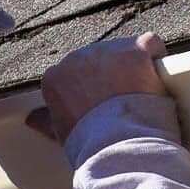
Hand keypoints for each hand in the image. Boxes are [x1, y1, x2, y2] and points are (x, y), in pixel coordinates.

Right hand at [25, 32, 169, 143]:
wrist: (117, 145)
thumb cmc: (88, 143)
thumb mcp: (60, 133)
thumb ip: (45, 121)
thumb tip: (32, 119)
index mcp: (56, 76)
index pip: (75, 73)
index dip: (91, 87)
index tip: (101, 103)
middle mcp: (77, 57)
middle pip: (99, 59)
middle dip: (112, 74)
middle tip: (124, 100)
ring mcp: (106, 51)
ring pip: (123, 49)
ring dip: (133, 66)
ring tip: (141, 92)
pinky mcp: (134, 50)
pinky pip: (149, 43)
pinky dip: (155, 55)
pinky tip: (157, 73)